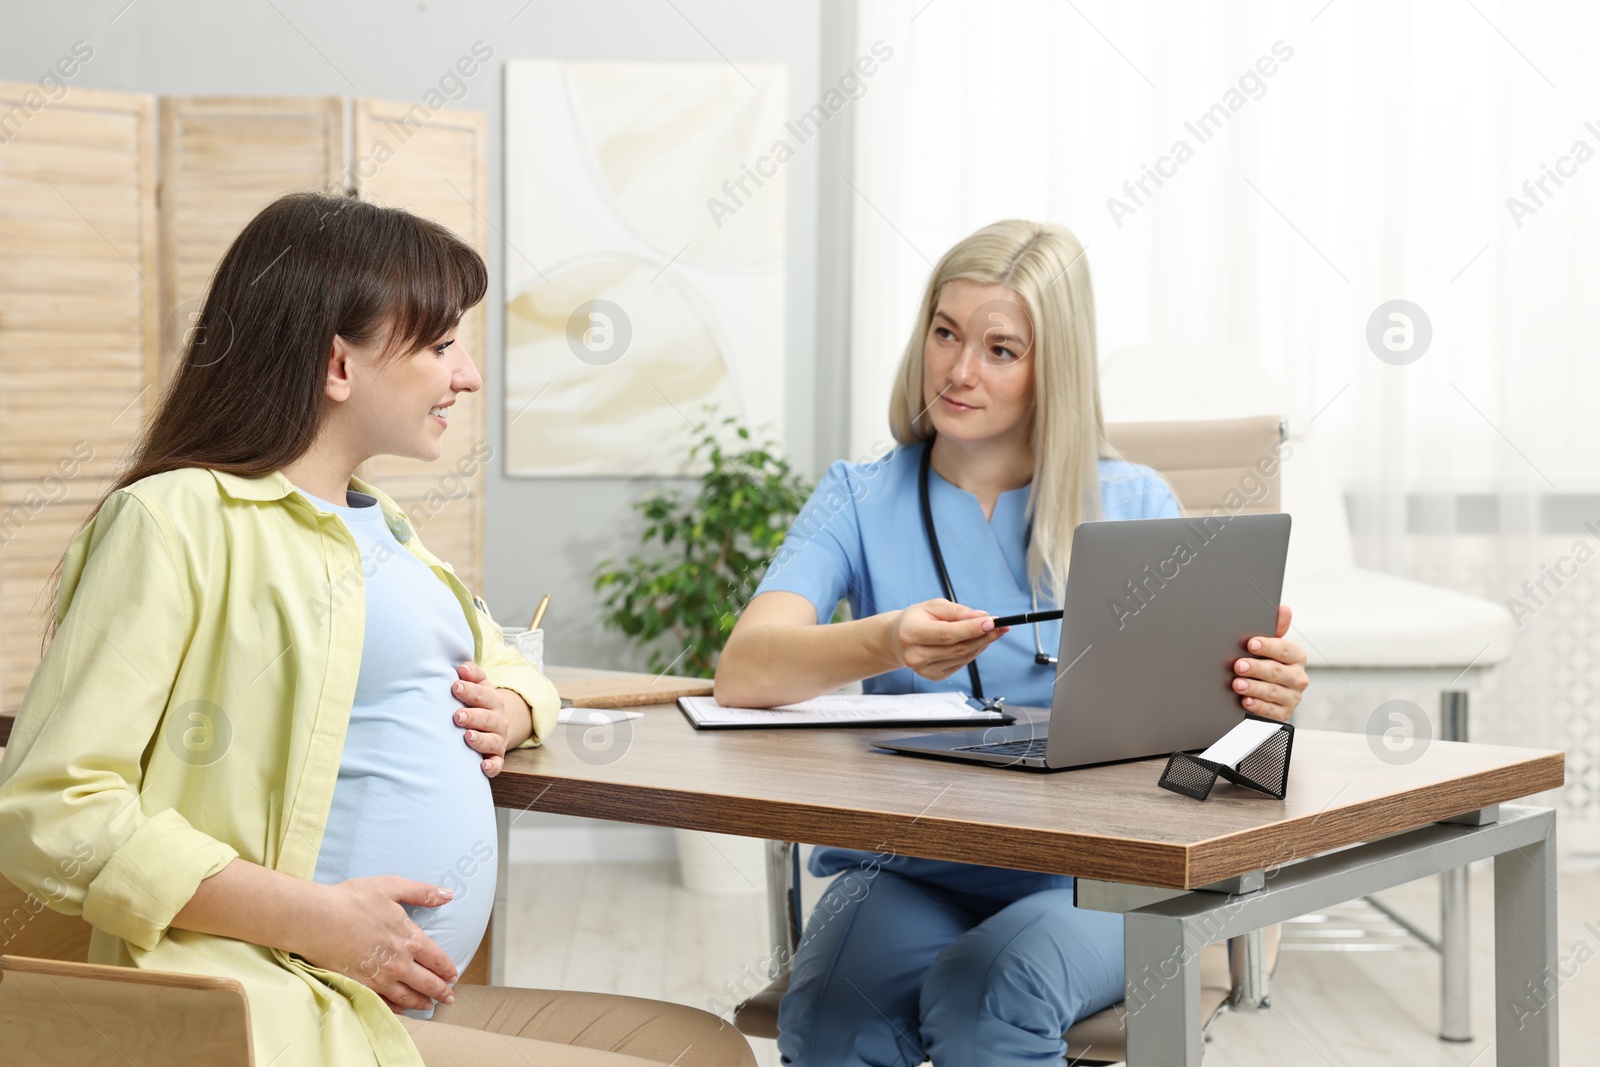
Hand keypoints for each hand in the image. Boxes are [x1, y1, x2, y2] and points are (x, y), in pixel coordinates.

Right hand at [296, 876, 457, 1012]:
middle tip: (449, 998)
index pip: (436, 959)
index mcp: (410, 939)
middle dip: (441, 991)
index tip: (454, 976)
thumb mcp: (392, 886)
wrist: (316, 919)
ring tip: (430, 1006)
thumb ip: (422, 892)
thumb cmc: (352, 900)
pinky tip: (402, 1009)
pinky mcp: (360, 986)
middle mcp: (399, 963)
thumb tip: (448, 893)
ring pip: (407, 996)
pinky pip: (384, 1003)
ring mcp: (379, 978)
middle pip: (426, 982)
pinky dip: (397, 1009)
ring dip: (422, 1002)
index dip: (447, 969)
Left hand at [452, 661, 529, 777]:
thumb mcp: (478, 686)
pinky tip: (483, 766)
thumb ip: (471, 674)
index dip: (470, 690)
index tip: (455, 687)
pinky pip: (497, 764)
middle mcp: (498, 720)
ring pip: (493, 741)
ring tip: (467, 737)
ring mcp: (498, 740)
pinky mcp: (496, 758)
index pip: (484, 694)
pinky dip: (492, 766)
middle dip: (474, 716)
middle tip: (457, 716)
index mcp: (493, 701)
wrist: (494, 726)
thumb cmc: (478, 704)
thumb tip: (460, 667)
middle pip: (488, 718)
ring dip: (480, 739)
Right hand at [885, 599, 1008, 681]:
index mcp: (912, 634)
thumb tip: (981, 617)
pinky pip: (960, 663)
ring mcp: (923, 670)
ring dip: (981, 644)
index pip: (947, 634)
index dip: (972, 629)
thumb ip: (957, 611)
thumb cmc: (916, 619)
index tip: (992, 622)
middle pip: (958, 648)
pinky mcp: (933, 676)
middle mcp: (915, 655)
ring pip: (963, 657)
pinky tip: (976, 641)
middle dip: (983, 636)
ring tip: (991, 631)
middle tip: (1000, 626)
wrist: (898, 639)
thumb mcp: (933, 606)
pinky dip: (972, 652)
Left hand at [1233, 604, 1308, 720]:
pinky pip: (1271, 711)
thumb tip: (1284, 609)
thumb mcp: (1271, 647)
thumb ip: (1277, 629)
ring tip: (1237, 684)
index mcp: (1296, 657)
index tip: (1251, 643)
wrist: (1269, 693)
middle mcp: (1298, 677)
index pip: (1284, 650)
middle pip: (1277, 672)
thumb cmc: (1269, 663)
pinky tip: (1245, 701)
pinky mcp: (1284, 713)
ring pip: (1273, 692)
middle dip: (1256, 668)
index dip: (1268, 646)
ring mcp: (1292, 696)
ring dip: (1254, 688)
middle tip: (1238, 665)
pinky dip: (1257, 706)